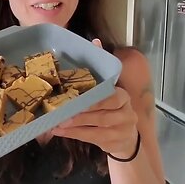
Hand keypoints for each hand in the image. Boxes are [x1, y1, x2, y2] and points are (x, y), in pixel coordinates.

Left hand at [50, 38, 138, 158]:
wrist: (126, 136)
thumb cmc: (111, 107)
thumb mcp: (107, 88)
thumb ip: (101, 68)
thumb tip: (95, 41)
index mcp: (123, 96)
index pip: (111, 96)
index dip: (95, 99)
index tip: (76, 98)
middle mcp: (126, 113)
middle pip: (104, 115)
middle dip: (81, 115)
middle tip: (62, 114)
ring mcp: (121, 130)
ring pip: (97, 129)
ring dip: (75, 126)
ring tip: (58, 124)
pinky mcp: (114, 143)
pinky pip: (93, 139)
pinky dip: (75, 135)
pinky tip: (61, 132)